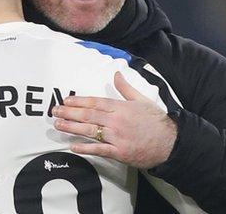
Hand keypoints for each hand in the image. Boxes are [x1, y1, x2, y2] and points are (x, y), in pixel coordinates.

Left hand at [52, 72, 177, 168]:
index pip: (95, 102)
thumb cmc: (156, 121)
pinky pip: (99, 150)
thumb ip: (126, 88)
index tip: (66, 101)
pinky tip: (73, 146)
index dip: (79, 101)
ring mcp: (117, 137)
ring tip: (58, 125)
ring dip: (72, 128)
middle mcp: (117, 121)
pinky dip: (86, 148)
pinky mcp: (119, 152)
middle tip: (55, 112)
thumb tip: (117, 74)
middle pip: (89, 115)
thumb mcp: (141, 100)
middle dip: (70, 113)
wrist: (170, 142)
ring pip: (90, 131)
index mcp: (121, 107)